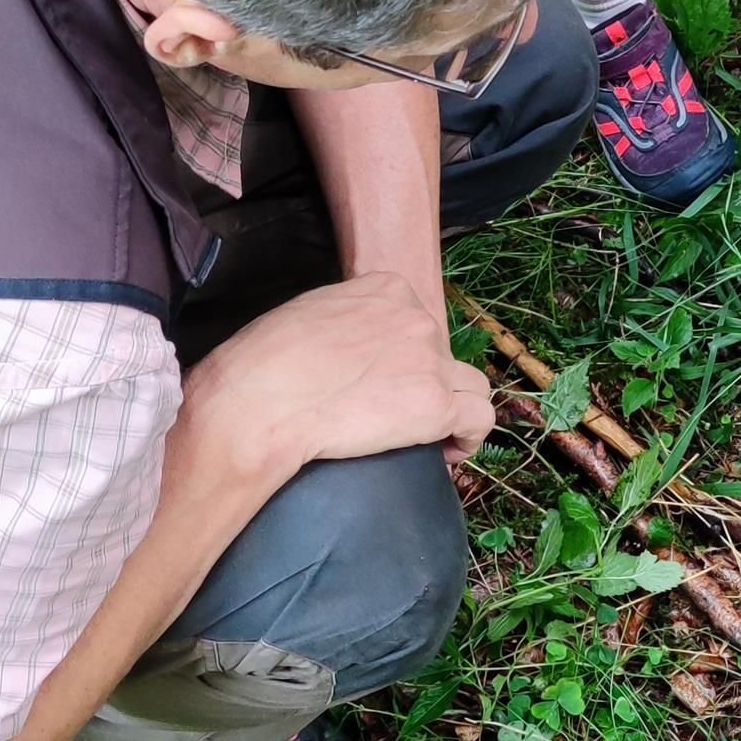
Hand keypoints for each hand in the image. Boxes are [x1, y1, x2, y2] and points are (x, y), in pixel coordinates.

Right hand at [183, 274, 492, 484]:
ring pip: (472, 386)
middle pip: (442, 354)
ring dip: (456, 410)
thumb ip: (344, 320)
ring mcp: (430, 360)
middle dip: (423, 384)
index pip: (418, 321)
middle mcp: (418, 318)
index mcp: (388, 288)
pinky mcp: (435, 405)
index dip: (407, 356)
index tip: (388, 381)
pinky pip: (479, 419)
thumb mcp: (309, 313)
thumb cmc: (264, 361)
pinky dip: (468, 438)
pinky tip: (445, 453)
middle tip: (396, 414)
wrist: (262, 400)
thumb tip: (347, 347)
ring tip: (434, 438)